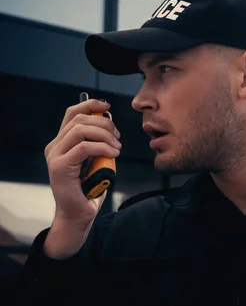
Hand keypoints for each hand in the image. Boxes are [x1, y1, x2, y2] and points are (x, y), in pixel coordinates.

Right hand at [44, 98, 120, 225]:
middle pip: (79, 119)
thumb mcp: (97, 158)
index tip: (108, 106)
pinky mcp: (60, 167)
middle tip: (118, 137)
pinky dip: (102, 148)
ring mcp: (55, 156)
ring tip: (117, 148)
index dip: (90, 104)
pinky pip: (83, 147)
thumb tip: (108, 120)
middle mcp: (55, 146)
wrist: (79, 213)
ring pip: (81, 130)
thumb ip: (98, 141)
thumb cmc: (90, 187)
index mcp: (62, 142)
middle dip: (104, 124)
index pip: (72, 113)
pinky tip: (113, 154)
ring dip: (105, 136)